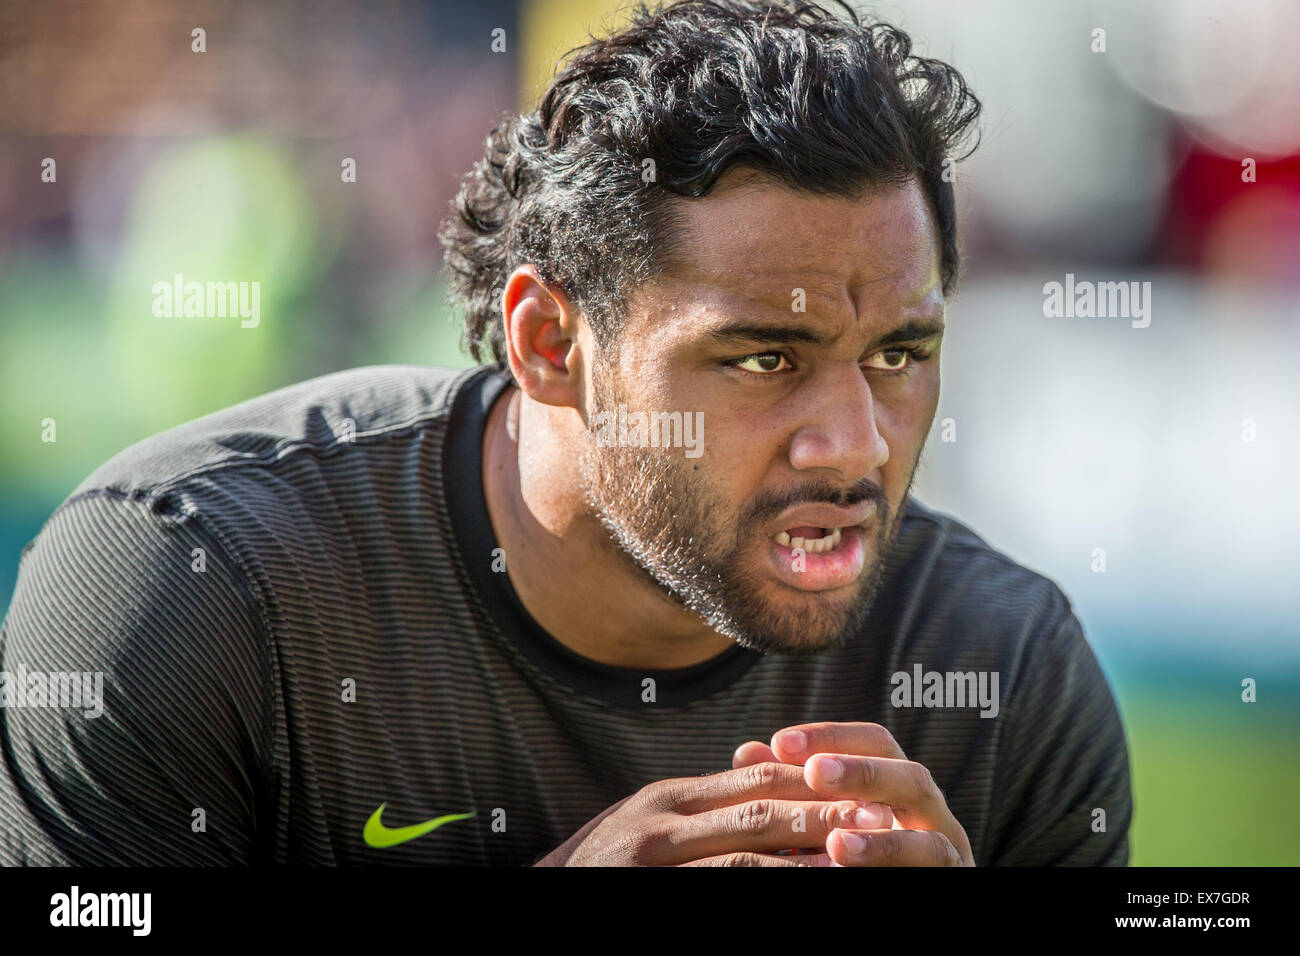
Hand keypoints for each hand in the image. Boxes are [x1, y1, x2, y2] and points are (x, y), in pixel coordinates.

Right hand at [532, 762, 894, 865]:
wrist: (544, 896)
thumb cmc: (603, 869)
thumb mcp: (650, 827)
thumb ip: (703, 811)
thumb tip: (761, 782)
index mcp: (669, 798)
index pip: (756, 777)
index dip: (814, 782)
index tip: (864, 787)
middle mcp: (662, 822)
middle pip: (761, 809)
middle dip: (825, 814)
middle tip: (882, 818)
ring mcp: (654, 861)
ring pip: (749, 859)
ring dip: (809, 861)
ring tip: (860, 861)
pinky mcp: (651, 893)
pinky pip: (725, 891)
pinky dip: (771, 890)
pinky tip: (808, 889)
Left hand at [733, 722, 973, 866]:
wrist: (888, 887)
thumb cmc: (849, 856)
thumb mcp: (817, 821)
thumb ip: (793, 791)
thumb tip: (746, 753)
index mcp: (898, 787)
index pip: (874, 744)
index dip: (831, 737)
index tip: (781, 742)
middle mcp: (930, 815)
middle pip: (911, 777)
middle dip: (863, 773)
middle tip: (815, 772)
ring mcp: (948, 853)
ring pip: (930, 836)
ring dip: (882, 839)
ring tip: (836, 841)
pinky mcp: (953, 882)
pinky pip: (933, 870)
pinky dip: (892, 865)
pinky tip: (849, 865)